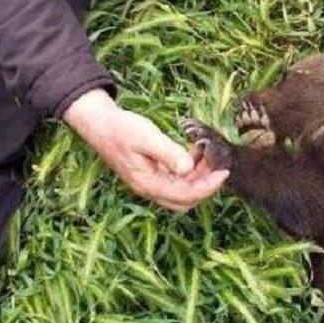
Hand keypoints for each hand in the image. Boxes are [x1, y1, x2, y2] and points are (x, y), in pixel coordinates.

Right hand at [63, 89, 228, 210]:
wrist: (99, 123)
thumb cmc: (121, 128)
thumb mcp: (146, 137)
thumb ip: (168, 153)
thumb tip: (188, 169)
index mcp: (147, 184)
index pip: (185, 195)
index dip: (208, 187)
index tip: (224, 172)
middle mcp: (149, 188)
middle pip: (185, 199)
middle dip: (205, 185)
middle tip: (219, 165)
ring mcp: (149, 182)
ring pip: (181, 189)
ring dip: (198, 176)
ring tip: (208, 154)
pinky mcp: (150, 173)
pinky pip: (175, 179)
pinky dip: (188, 169)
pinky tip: (193, 151)